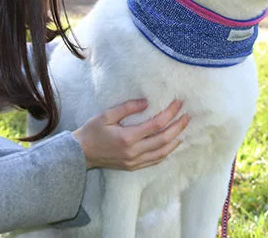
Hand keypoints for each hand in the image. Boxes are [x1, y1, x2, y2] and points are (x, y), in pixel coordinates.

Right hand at [72, 99, 189, 170]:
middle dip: (178, 126)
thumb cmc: (92, 131)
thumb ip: (127, 107)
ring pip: (162, 152)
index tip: (178, 103)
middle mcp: (134, 152)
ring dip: (175, 140)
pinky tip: (171, 144)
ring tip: (183, 129)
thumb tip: (146, 102)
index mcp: (128, 137)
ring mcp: (134, 161)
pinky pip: (155, 160)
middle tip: (187, 115)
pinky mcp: (133, 166)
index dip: (170, 113)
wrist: (81, 153)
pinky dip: (166, 152)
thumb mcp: (106, 115)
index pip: (156, 124)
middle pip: (163, 139)